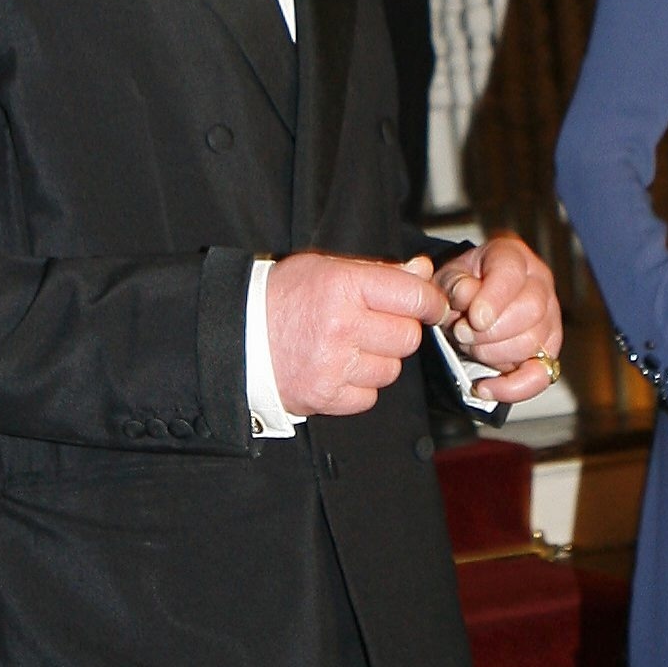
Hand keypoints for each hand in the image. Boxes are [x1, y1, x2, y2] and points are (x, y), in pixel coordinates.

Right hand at [264, 250, 447, 417]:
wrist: (236, 336)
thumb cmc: (282, 298)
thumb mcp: (327, 269)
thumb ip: (379, 272)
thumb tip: (422, 271)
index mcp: (343, 287)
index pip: (413, 297)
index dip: (431, 302)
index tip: (431, 307)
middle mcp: (341, 326)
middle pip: (407, 337)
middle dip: (398, 332)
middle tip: (373, 326)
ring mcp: (334, 365)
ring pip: (391, 370)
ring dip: (379, 361)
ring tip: (350, 348)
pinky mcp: (326, 396)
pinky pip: (369, 397)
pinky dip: (360, 387)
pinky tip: (339, 369)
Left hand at [434, 236, 562, 403]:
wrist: (469, 308)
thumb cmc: (461, 288)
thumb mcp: (447, 277)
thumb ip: (453, 283)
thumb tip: (466, 293)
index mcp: (513, 257)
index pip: (512, 272)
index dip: (494, 297)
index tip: (475, 317)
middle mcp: (539, 284)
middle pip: (530, 309)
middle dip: (489, 330)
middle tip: (462, 332)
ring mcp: (549, 319)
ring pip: (531, 343)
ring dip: (491, 353)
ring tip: (470, 345)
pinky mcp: (548, 352)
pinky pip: (540, 377)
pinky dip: (511, 388)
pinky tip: (485, 387)